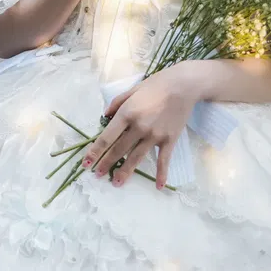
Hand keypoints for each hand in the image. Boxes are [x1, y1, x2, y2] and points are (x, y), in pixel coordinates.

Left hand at [80, 63, 207, 189]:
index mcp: (127, 113)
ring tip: (116, 183)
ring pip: (136, 158)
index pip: (106, 137)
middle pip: (119, 150)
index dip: (95, 151)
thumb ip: (116, 103)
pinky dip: (162, 174)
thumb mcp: (132, 90)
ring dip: (125, 172)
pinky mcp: (169, 140)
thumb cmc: (156, 85)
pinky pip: (164, 160)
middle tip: (98, 174)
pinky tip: (159, 186)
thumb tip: (105, 117)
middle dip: (106, 164)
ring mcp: (155, 135)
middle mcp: (139, 127)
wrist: (184, 86)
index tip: (87, 162)